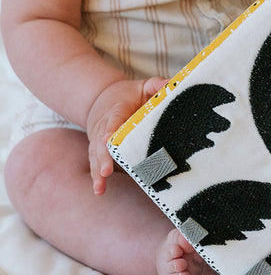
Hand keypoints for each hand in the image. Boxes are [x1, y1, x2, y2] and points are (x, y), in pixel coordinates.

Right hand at [86, 77, 167, 194]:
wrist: (100, 98)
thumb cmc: (127, 95)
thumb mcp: (142, 86)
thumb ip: (155, 85)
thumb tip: (172, 85)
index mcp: (116, 109)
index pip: (113, 119)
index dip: (110, 129)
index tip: (108, 139)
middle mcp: (104, 126)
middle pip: (102, 142)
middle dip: (104, 156)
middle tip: (106, 170)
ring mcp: (98, 139)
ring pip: (96, 155)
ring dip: (97, 170)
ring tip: (100, 185)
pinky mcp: (96, 150)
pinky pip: (95, 162)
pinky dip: (95, 176)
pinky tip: (98, 190)